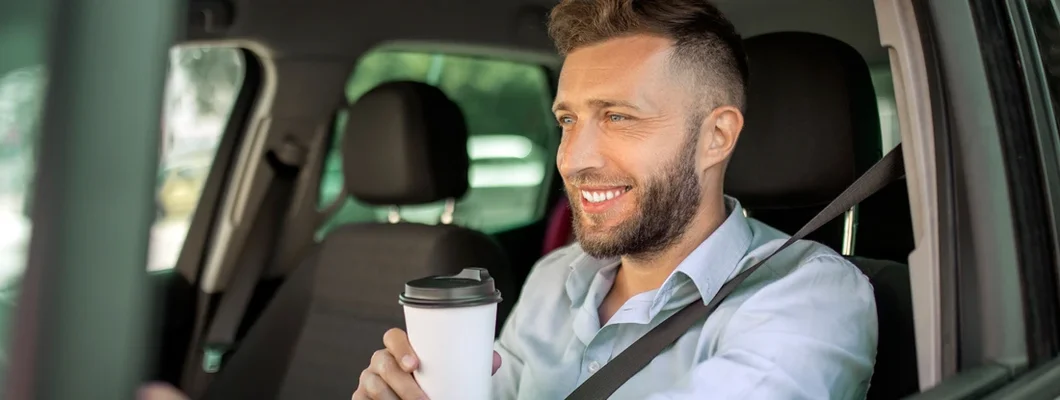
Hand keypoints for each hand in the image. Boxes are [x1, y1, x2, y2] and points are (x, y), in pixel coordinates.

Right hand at [352, 328, 502, 399]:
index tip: (414, 364)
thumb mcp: (446, 373)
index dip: (400, 347)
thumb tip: (494, 360)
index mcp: (399, 348)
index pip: (392, 337)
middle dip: (404, 386)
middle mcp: (380, 360)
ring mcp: (368, 379)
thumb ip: (467, 365)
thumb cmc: (429, 383)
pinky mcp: (360, 397)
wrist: (417, 398)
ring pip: (374, 387)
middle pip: (384, 365)